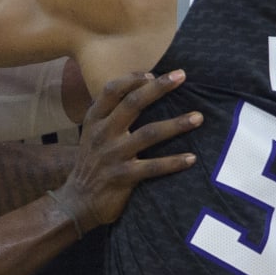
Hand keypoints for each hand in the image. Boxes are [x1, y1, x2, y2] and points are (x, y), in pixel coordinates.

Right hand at [53, 71, 199, 231]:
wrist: (77, 201)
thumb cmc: (92, 164)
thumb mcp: (92, 135)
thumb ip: (109, 116)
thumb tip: (138, 93)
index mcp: (94, 120)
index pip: (112, 90)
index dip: (132, 78)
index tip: (153, 73)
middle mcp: (102, 134)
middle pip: (133, 103)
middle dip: (159, 87)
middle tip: (182, 75)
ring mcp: (112, 155)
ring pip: (149, 133)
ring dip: (176, 124)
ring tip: (198, 117)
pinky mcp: (123, 177)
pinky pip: (153, 167)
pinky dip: (174, 162)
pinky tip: (191, 158)